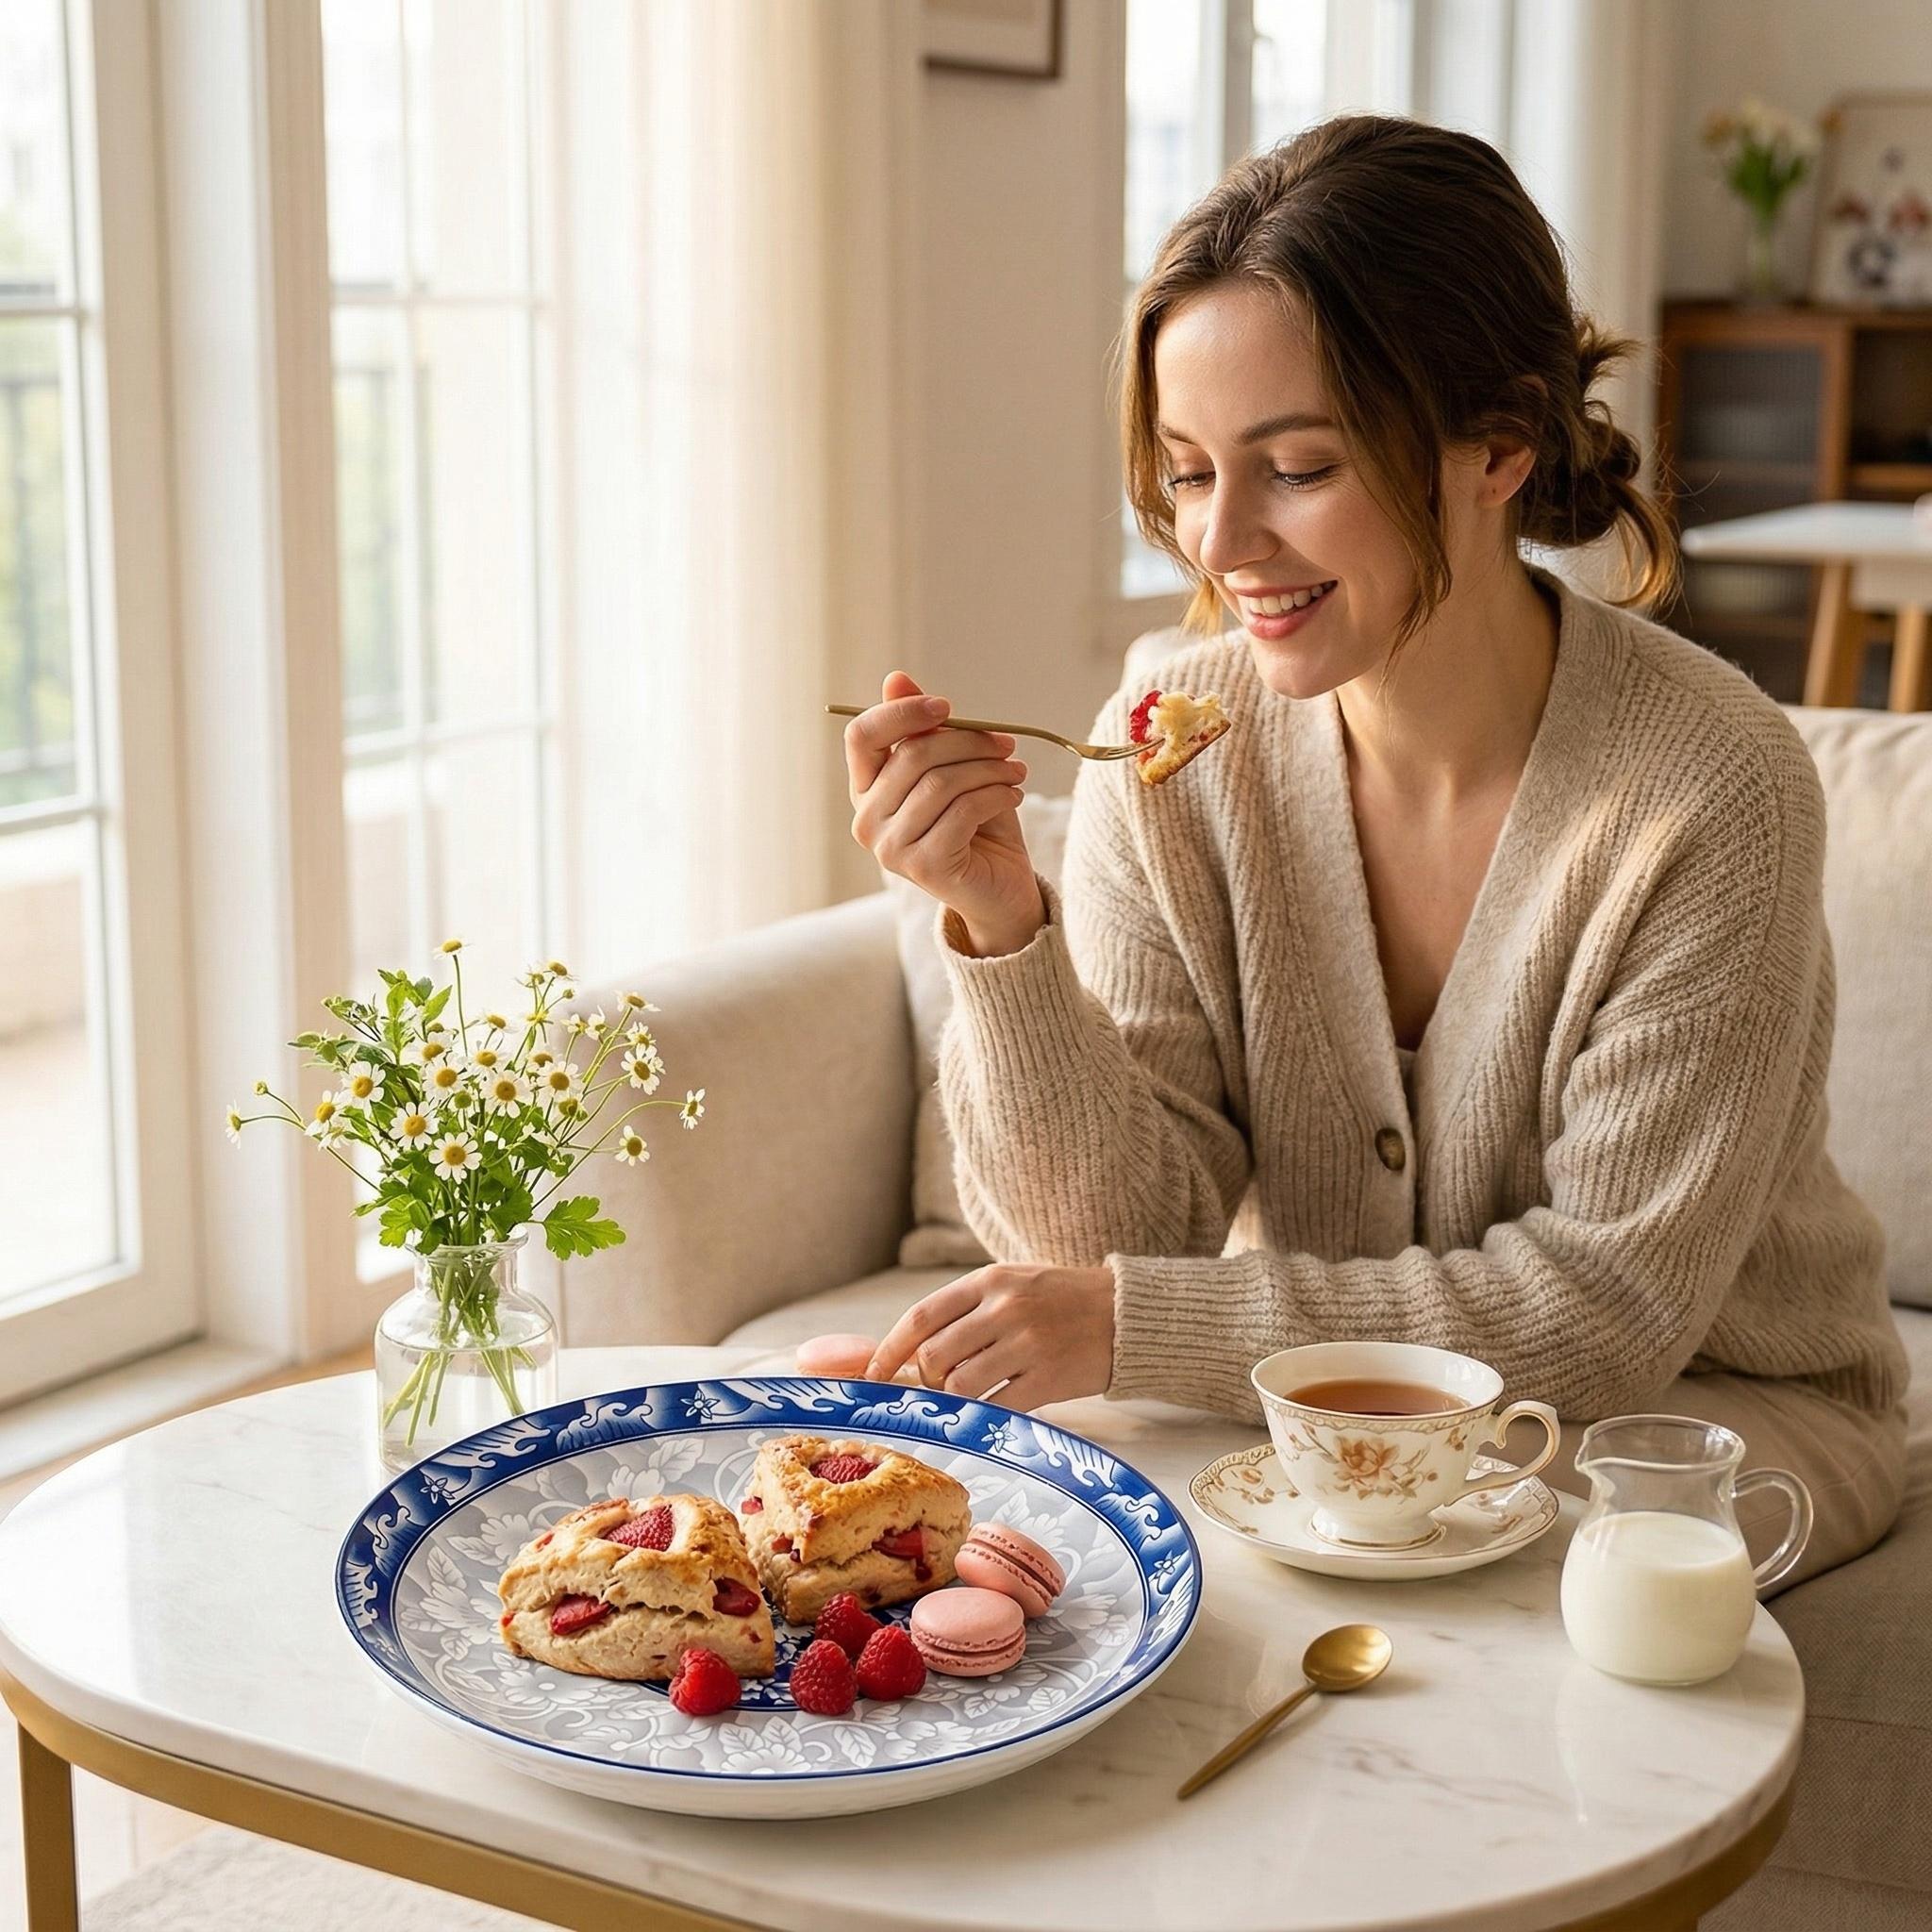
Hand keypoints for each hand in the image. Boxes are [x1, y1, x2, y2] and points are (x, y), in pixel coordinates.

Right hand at [844, 670, 1045, 955]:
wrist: (1001, 889)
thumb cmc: (976, 823)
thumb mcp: (953, 769)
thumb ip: (924, 730)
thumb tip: (896, 678)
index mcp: (866, 790)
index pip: (863, 736)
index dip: (903, 713)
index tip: (947, 707)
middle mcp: (866, 820)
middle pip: (912, 755)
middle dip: (968, 741)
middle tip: (1006, 743)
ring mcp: (889, 848)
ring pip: (941, 782)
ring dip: (989, 769)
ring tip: (1015, 772)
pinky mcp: (922, 866)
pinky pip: (962, 811)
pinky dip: (996, 795)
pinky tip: (1013, 796)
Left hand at [865, 1263, 1116, 1410]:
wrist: (1126, 1314)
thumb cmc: (1062, 1300)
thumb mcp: (1013, 1284)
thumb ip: (967, 1310)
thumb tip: (909, 1351)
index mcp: (989, 1280)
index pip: (921, 1317)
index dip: (889, 1350)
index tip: (872, 1374)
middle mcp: (1005, 1308)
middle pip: (934, 1356)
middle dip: (927, 1380)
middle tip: (942, 1384)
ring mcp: (1027, 1344)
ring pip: (961, 1385)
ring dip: (955, 1399)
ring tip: (972, 1393)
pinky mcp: (1048, 1378)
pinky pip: (997, 1407)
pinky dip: (984, 1415)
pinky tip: (992, 1410)